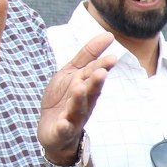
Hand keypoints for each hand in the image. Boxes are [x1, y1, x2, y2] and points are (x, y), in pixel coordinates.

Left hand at [40, 30, 117, 163]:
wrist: (54, 131)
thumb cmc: (65, 99)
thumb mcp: (73, 73)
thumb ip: (88, 55)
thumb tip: (109, 35)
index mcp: (86, 87)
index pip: (95, 74)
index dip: (102, 66)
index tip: (112, 57)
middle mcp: (83, 102)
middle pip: (90, 92)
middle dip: (95, 82)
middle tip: (101, 72)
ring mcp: (73, 118)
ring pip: (78, 108)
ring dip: (79, 99)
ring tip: (79, 88)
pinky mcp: (61, 132)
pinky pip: (63, 129)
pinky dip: (64, 127)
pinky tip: (63, 123)